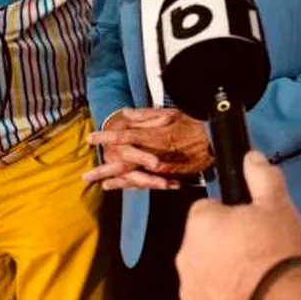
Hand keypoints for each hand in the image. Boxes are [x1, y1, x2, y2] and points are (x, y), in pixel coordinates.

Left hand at [84, 108, 212, 189]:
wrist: (214, 139)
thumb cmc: (191, 122)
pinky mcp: (169, 174)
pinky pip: (149, 182)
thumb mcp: (168, 112)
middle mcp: (153, 152)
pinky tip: (124, 187)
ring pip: (134, 176)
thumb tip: (126, 114)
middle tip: (86, 176)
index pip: (123, 136)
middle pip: (123, 162)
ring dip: (116, 181)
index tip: (91, 139)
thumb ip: (146, 115)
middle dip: (104, 169)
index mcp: (152, 135)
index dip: (106, 138)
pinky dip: (135, 185)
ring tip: (101, 184)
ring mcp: (160, 166)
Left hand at [177, 152, 300, 299]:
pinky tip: (247, 293)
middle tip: (257, 249)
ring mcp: (189, 288)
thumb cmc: (278, 251)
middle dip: (223, 242)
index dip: (230, 214)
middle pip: (204, 240)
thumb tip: (251, 156)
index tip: (251, 224)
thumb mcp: (278, 205)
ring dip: (221, 269)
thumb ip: (262, 177)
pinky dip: (222, 293)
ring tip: (255, 275)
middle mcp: (186, 256)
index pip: (207, 208)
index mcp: (201, 224)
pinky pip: (208, 295)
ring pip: (204, 269)